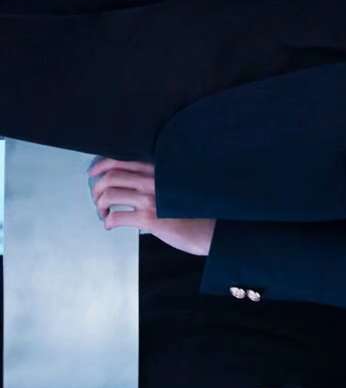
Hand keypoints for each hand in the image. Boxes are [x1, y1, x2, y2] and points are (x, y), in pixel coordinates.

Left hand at [88, 159, 214, 255]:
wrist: (210, 228)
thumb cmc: (195, 208)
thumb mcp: (176, 184)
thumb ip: (157, 178)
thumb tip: (132, 181)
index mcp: (158, 169)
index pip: (122, 159)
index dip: (101, 165)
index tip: (93, 172)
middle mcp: (153, 180)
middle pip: (111, 176)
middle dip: (97, 188)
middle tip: (96, 198)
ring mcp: (150, 198)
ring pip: (109, 195)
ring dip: (100, 205)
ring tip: (103, 213)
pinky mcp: (149, 219)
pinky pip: (117, 216)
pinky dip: (108, 221)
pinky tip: (111, 224)